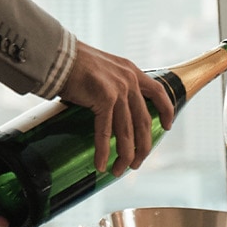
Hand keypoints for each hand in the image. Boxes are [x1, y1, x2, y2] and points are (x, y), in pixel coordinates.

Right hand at [58, 42, 174, 175]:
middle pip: (143, 122)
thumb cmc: (74, 63)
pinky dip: (104, 151)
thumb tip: (110, 106)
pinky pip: (106, 132)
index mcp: (131, 71)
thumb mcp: (104, 68)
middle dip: (142, 147)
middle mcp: (129, 80)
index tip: (167, 126)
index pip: (158, 92)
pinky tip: (101, 164)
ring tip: (118, 171)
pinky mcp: (104, 98)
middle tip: (135, 164)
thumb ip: (113, 83)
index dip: (165, 110)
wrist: (59, 55)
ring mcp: (119, 89)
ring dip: (124, 155)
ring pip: (127, 132)